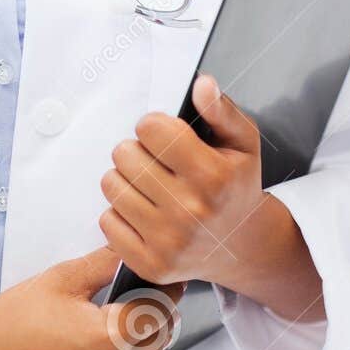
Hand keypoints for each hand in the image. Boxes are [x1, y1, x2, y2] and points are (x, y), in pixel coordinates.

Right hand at [0, 247, 182, 349]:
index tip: (165, 286)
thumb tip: (130, 252)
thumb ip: (103, 264)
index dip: (165, 294)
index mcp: (109, 338)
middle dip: (149, 324)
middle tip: (130, 307)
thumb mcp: (59, 281)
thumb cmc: (9, 324)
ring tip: (100, 337)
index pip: (160, 313)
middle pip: (154, 346)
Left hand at [98, 74, 324, 320]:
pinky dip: (120, 213)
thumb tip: (202, 85)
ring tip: (149, 184)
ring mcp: (168, 242)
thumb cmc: (236, 187)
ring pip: (111, 185)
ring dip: (125, 179)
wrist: (240, 246)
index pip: (150, 129)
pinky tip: (145, 212)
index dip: (153, 125)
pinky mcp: (150, 264)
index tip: (164, 134)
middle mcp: (190, 211)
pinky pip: (107, 221)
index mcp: (214, 176)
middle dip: (136, 150)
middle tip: (155, 161)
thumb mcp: (243, 143)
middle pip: (124, 154)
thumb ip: (222, 110)